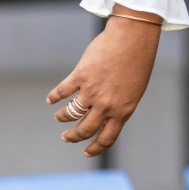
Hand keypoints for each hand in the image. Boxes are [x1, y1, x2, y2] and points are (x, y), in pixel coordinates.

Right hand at [48, 7, 161, 156]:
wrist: (133, 37)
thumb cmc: (138, 61)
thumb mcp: (135, 89)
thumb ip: (121, 104)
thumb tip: (106, 115)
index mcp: (123, 110)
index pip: (107, 138)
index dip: (95, 148)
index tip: (86, 152)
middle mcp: (106, 105)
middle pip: (84, 130)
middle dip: (73, 137)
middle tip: (66, 137)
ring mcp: (92, 91)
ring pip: (70, 113)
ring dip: (62, 117)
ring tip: (59, 116)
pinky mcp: (81, 76)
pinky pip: (62, 92)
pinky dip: (54, 97)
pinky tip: (51, 99)